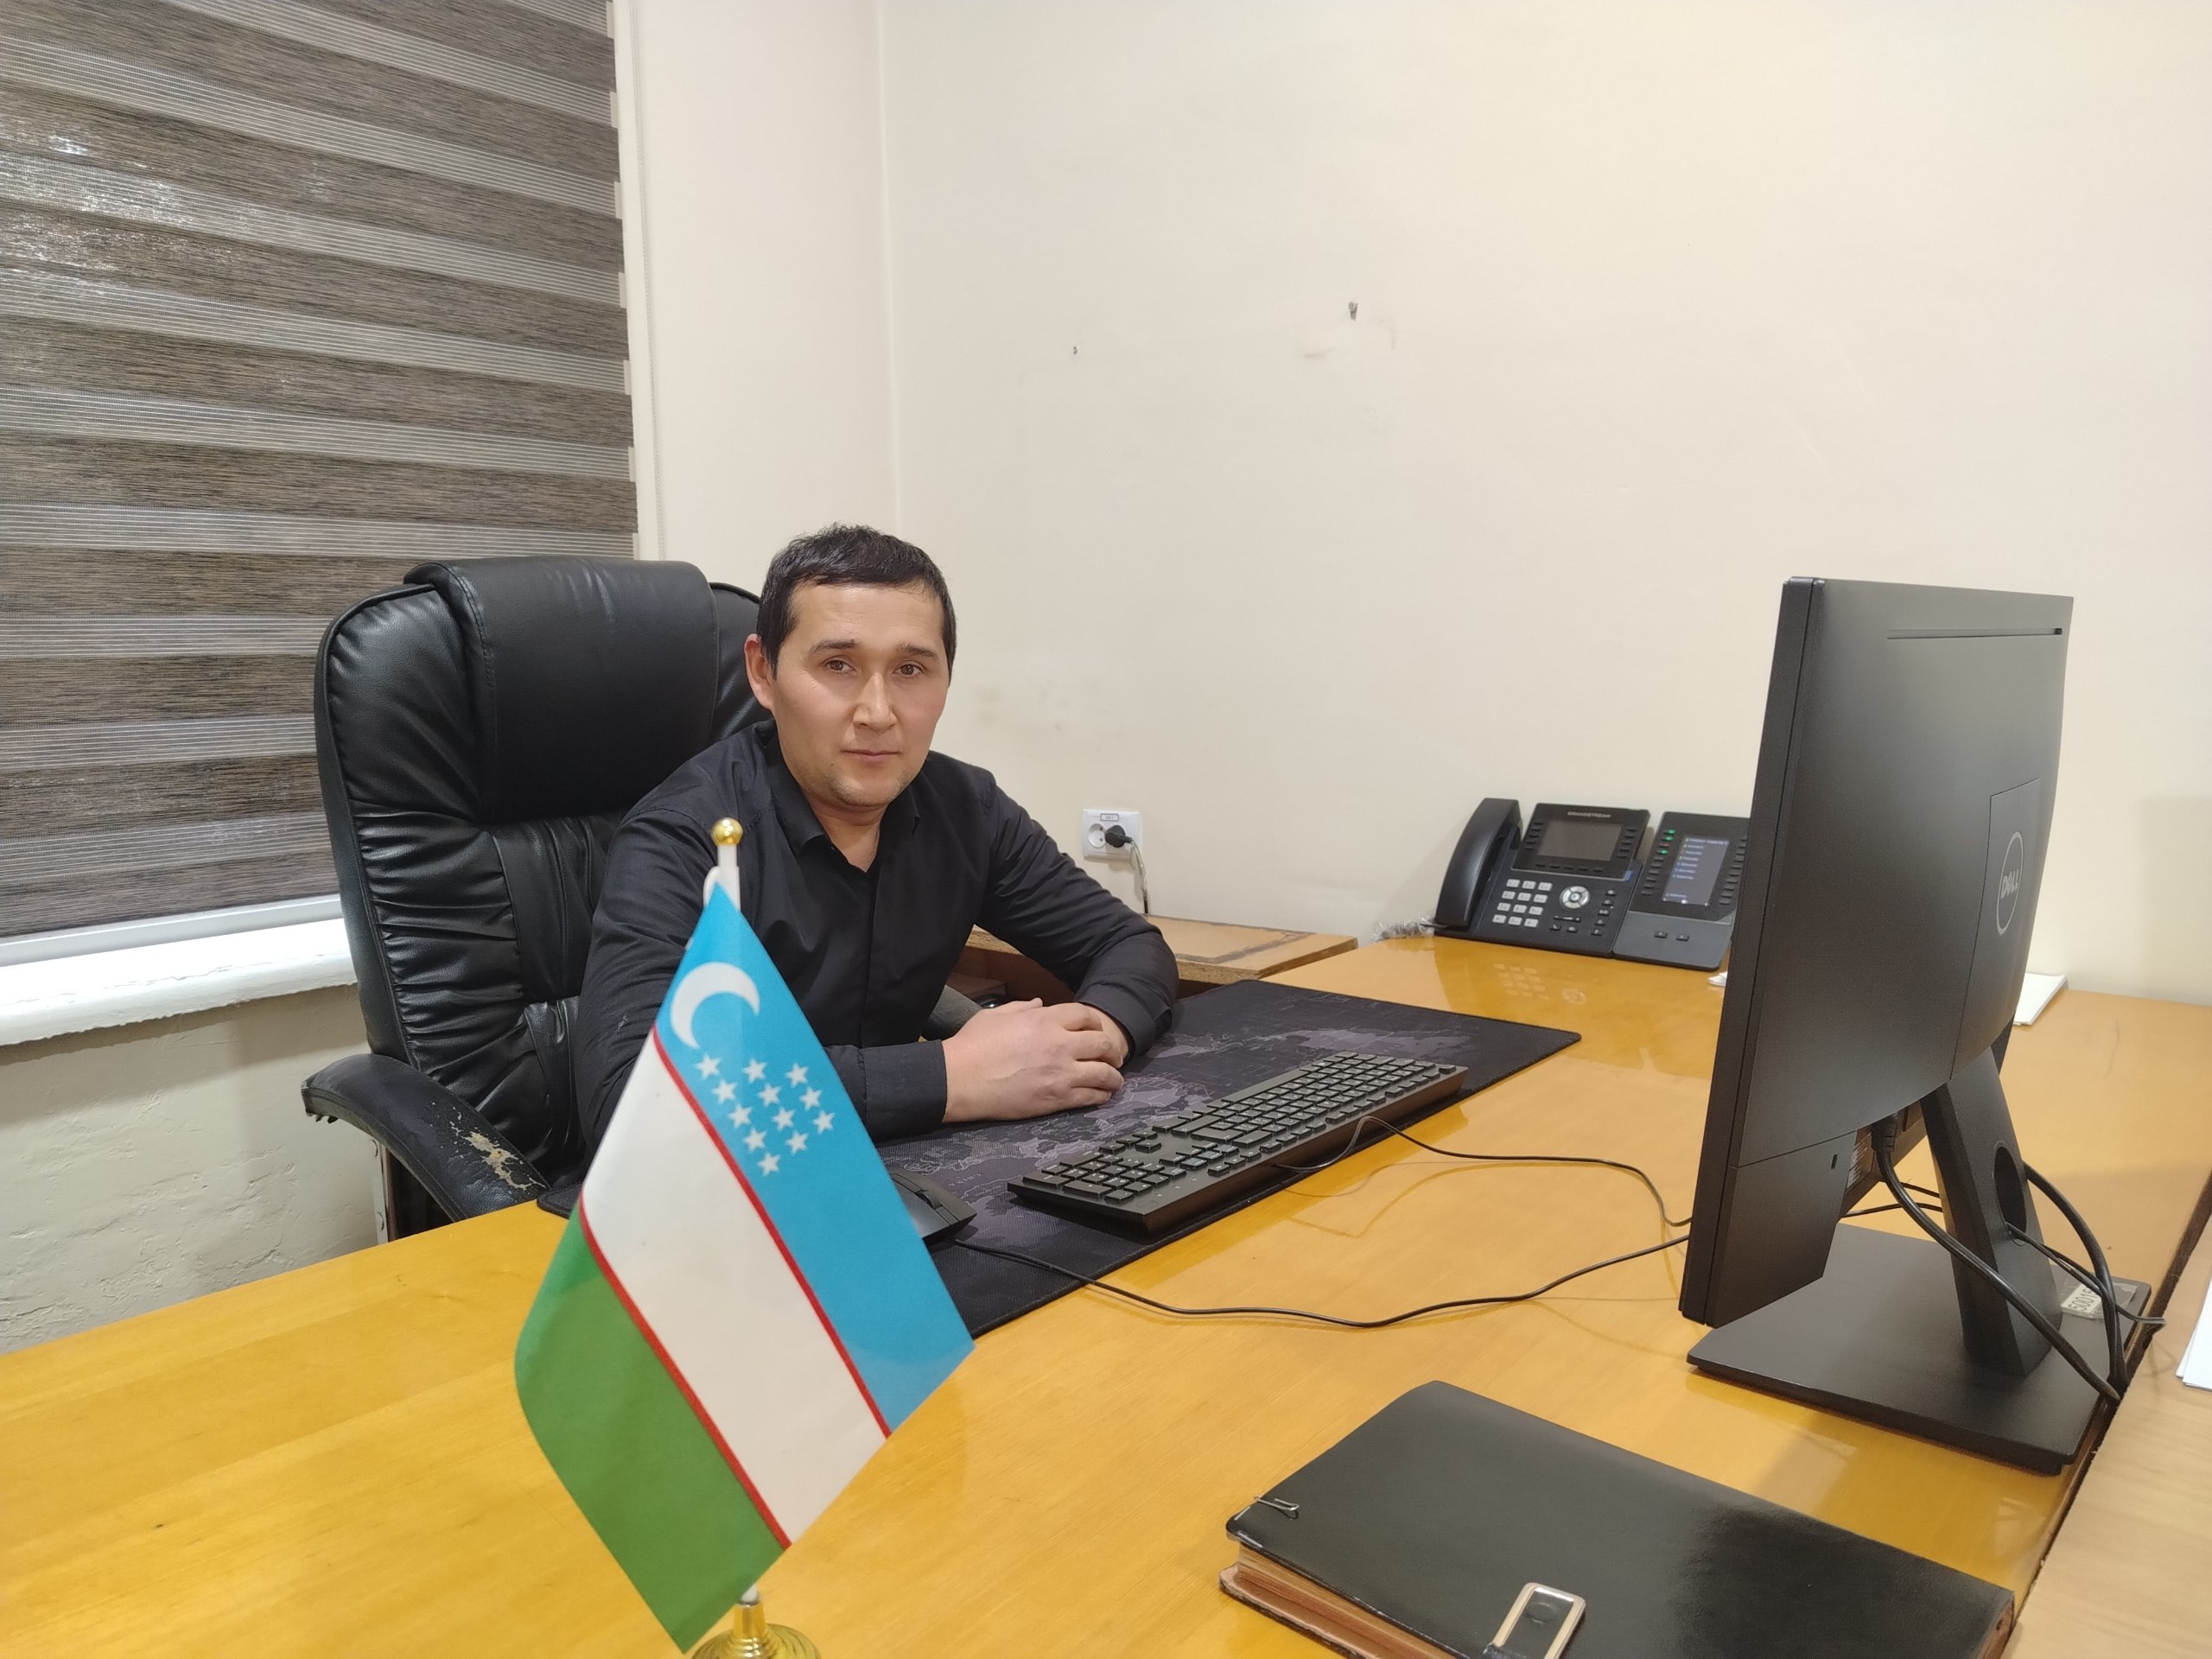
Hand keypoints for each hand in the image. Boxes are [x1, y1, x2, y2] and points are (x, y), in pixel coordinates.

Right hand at [942, 999, 1125, 1122]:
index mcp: (1045, 1020)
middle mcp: (1059, 1044)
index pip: (1086, 1016)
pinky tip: (1101, 1096)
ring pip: (1104, 1074)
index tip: (1097, 1031)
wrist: (960, 1080)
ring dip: (1113, 1076)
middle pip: (1103, 1044)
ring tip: (1114, 1079)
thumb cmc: (973, 1046)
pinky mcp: (1056, 1099)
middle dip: (1112, 1050)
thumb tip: (1039, 1003)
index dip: (1096, 1023)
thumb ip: (1022, 1006)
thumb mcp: (996, 1015)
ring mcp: (1060, 1074)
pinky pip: (1090, 1097)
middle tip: (1113, 1056)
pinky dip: (1101, 1096)